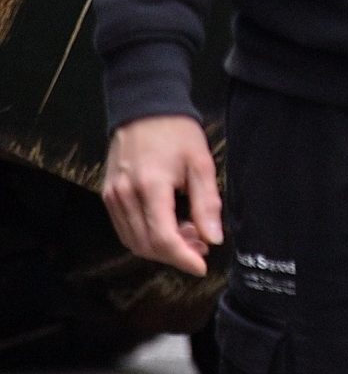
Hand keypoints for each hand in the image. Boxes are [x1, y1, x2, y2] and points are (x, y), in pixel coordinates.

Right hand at [102, 115, 221, 276]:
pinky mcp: (108, 195)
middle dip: (175, 254)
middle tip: (202, 247)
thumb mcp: (201, 164)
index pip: (162, 238)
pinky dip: (147, 236)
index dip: (183, 258)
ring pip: (133, 241)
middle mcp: (124, 196)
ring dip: (161, 247)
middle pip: (146, 245)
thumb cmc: (177, 132)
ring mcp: (112, 197)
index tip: (203, 266)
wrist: (144, 107)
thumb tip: (213, 238)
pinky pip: (125, 228)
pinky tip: (170, 226)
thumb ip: (207, 204)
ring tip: (190, 235)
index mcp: (150, 187)